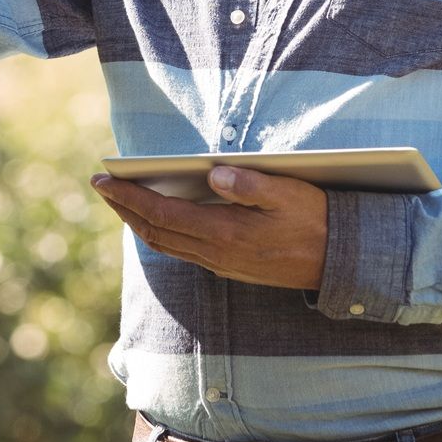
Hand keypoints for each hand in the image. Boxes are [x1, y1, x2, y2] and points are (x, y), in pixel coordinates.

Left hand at [91, 166, 327, 291]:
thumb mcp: (288, 193)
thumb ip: (250, 184)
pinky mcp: (229, 268)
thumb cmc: (315, 220)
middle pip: (155, 232)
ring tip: (123, 202)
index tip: (103, 180)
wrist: (338, 262)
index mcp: (225, 232)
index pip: (161, 213)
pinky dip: (162, 234)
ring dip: (140, 223)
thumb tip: (215, 174)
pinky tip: (160, 221)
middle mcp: (216, 253)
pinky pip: (183, 251)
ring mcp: (221, 264)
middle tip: (103, 188)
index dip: (128, 197)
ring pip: (167, 244)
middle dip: (124, 209)